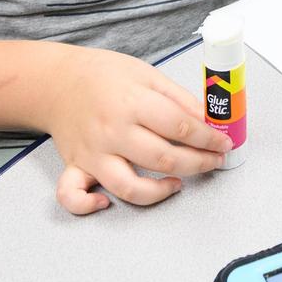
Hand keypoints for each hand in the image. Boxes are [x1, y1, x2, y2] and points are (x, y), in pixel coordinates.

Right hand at [37, 45, 229, 215]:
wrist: (58, 81)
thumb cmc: (104, 75)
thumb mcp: (148, 75)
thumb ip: (178, 99)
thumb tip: (207, 122)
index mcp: (133, 103)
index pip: (181, 127)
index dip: (208, 138)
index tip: (223, 142)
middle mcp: (112, 132)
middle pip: (163, 159)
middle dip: (198, 163)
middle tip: (214, 160)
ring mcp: (92, 153)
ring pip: (129, 187)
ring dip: (160, 192)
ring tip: (178, 183)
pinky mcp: (75, 166)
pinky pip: (73, 196)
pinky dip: (88, 206)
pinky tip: (107, 203)